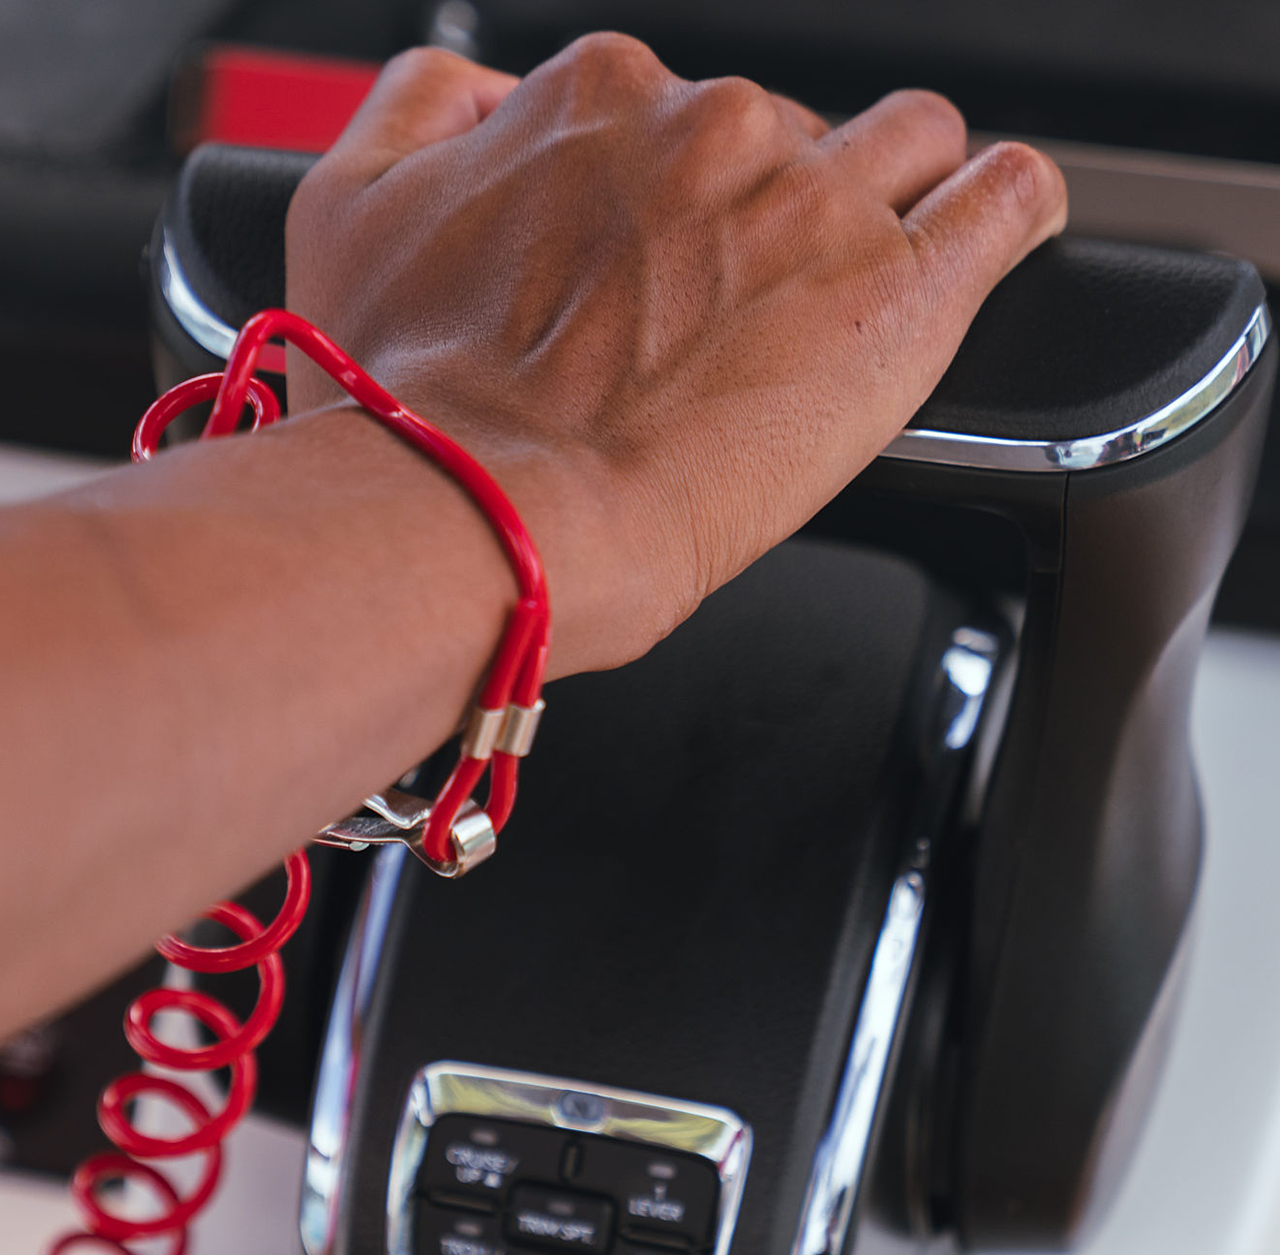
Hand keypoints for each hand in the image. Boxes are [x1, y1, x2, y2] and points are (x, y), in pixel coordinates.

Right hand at [286, 36, 1065, 676]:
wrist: (482, 515)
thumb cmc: (414, 409)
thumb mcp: (346, 217)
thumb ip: (418, 119)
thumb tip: (473, 95)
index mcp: (593, 106)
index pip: (678, 115)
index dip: (683, 196)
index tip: (673, 266)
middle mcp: (708, 132)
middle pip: (789, 137)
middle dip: (770, 214)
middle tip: (730, 321)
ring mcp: (813, 203)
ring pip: (906, 147)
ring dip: (890, 200)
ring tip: (853, 290)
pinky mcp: (897, 295)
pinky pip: (1004, 201)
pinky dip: (1006, 210)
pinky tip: (991, 234)